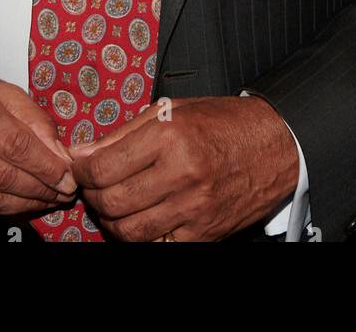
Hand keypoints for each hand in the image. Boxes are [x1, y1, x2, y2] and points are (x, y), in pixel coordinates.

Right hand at [0, 59, 77, 219]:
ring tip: (44, 201)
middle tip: (61, 192)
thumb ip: (30, 116)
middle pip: (0, 175)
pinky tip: (15, 205)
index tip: (66, 175)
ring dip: (21, 206)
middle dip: (38, 189)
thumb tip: (57, 153)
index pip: (13, 143)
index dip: (45, 165)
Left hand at [69, 95, 298, 241]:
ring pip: (129, 231)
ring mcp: (194, 209)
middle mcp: (182, 174)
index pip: (103, 166)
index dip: (81, 169)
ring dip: (112, 220)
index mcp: (171, 136)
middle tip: (93, 185)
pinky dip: (142, 236)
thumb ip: (124, 133)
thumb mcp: (173, 110)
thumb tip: (83, 153)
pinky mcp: (204, 234)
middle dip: (92, 195)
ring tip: (115, 202)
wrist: (276, 144)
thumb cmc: (224, 122)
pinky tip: (143, 217)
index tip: (79, 166)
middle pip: (111, 201)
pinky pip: (157, 246)